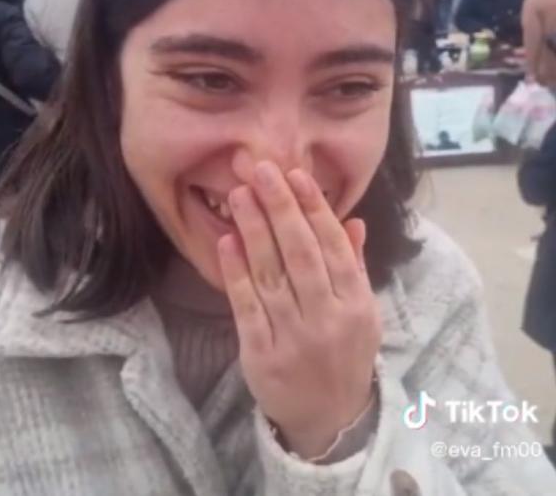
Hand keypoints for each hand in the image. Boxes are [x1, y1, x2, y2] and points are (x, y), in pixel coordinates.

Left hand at [218, 163, 379, 457]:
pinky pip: (247, 307)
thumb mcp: (362, 313)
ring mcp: (294, 337)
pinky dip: (236, 273)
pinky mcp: (262, 354)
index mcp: (356, 303)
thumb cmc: (343, 354)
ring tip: (238, 195)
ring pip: (272, 275)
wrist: (329, 418)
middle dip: (280, 208)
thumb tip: (353, 220)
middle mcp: (328, 318)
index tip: (294, 173)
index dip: (313, 207)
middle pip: (301, 254)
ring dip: (254, 230)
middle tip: (259, 169)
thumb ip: (353, 266)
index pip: (333, 246)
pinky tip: (226, 242)